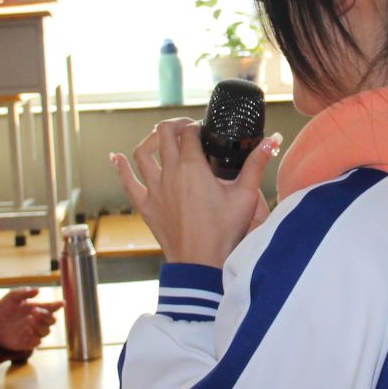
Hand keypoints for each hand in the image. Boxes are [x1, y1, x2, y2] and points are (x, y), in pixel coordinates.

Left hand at [0, 287, 62, 352]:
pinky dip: (35, 335)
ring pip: (46, 331)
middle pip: (52, 320)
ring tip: (29, 318)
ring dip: (40, 324)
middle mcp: (39, 321)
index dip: (58, 305)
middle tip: (34, 310)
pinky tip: (27, 329)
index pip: (51, 307)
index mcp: (38, 308)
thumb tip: (38, 290)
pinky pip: (38, 341)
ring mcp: (34, 332)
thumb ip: (24, 293)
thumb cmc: (5, 308)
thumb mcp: (12, 297)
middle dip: (46, 315)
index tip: (61, 303)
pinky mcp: (29, 342)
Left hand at [111, 119, 281, 267]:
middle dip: (174, 126)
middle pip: (163, 134)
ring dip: (150, 140)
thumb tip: (271, 141)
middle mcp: (169, 173)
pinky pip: (128, 181)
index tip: (205, 131)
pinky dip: (120, 167)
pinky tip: (115, 157)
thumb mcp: (245, 195)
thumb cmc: (224, 231)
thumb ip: (257, 164)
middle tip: (186, 129)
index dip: (197, 125)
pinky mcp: (146, 206)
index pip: (189, 131)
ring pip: (142, 152)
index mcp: (192, 166)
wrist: (201, 263)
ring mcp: (154, 189)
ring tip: (160, 138)